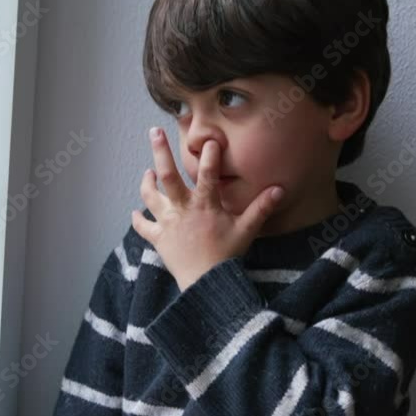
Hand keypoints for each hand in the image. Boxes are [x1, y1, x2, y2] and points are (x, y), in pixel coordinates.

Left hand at [131, 127, 284, 290]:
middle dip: (160, 151)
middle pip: (166, 175)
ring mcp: (167, 223)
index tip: (209, 140)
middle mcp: (182, 209)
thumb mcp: (247, 229)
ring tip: (148, 172)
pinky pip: (143, 226)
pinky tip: (135, 212)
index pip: (207, 173)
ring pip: (150, 196)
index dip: (209, 155)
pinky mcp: (158, 238)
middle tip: (154, 132)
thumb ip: (261, 207)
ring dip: (147, 182)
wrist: (206, 283)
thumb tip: (280, 189)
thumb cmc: (226, 256)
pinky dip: (137, 219)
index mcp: (205, 204)